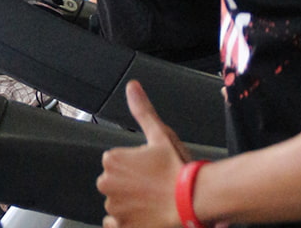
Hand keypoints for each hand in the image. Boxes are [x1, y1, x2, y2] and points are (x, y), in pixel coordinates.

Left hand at [96, 81, 189, 227]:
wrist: (193, 200)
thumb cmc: (178, 169)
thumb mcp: (160, 134)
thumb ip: (142, 110)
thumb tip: (132, 87)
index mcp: (112, 160)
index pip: (118, 164)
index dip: (136, 168)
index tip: (151, 171)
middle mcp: (107, 184)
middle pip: (116, 184)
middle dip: (131, 187)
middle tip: (154, 187)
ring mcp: (114, 208)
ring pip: (119, 204)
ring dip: (131, 204)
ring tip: (154, 202)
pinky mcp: (122, 227)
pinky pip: (114, 225)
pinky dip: (127, 222)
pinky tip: (144, 216)